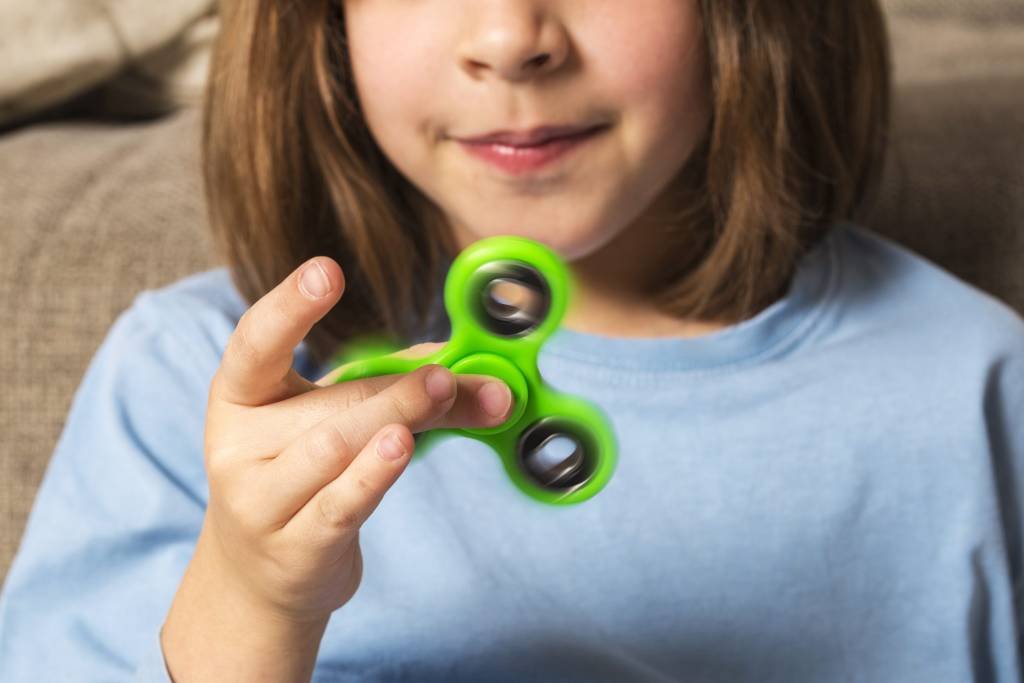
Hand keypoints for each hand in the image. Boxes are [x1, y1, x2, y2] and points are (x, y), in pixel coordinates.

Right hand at [197, 256, 513, 623]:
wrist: (261, 576)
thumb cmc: (305, 476)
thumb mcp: (334, 422)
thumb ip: (403, 389)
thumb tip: (490, 379)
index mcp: (241, 396)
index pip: (255, 342)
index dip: (289, 306)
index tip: (327, 270)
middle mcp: (238, 445)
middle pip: (329, 404)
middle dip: (395, 387)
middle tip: (446, 374)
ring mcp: (258, 500)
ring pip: (334, 449)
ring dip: (395, 418)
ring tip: (440, 395)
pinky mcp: (292, 547)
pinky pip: (340, 504)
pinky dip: (374, 475)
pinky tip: (401, 449)